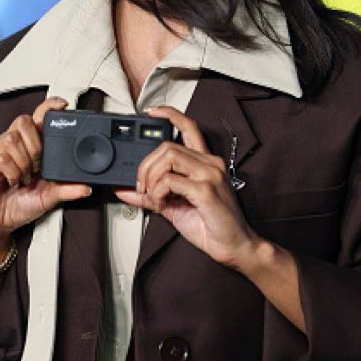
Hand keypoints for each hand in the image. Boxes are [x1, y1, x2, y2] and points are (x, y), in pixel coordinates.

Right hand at [0, 96, 90, 261]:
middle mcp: (13, 146)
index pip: (37, 117)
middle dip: (35, 144)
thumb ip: (66, 190)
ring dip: (23, 161)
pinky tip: (13, 182)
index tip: (62, 105)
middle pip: (23, 121)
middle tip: (38, 166)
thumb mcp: (48, 198)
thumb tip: (87, 187)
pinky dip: (12, 171)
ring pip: (12, 139)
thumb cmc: (19, 206)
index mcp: (29, 147)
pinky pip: (2, 157)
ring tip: (24, 178)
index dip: (48, 106)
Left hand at [115, 105, 259, 270]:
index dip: (169, 115)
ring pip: (168, 156)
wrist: (235, 246)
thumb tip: (126, 190)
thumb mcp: (175, 207)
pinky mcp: (206, 190)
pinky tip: (162, 204)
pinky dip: (158, 192)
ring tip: (154, 196)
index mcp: (205, 163)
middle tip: (142, 186)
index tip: (151, 113)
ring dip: (151, 177)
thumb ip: (151, 195)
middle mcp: (209, 163)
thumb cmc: (212, 226)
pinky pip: (170, 180)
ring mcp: (209, 175)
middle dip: (145, 165)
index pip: (189, 127)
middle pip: (167, 145)